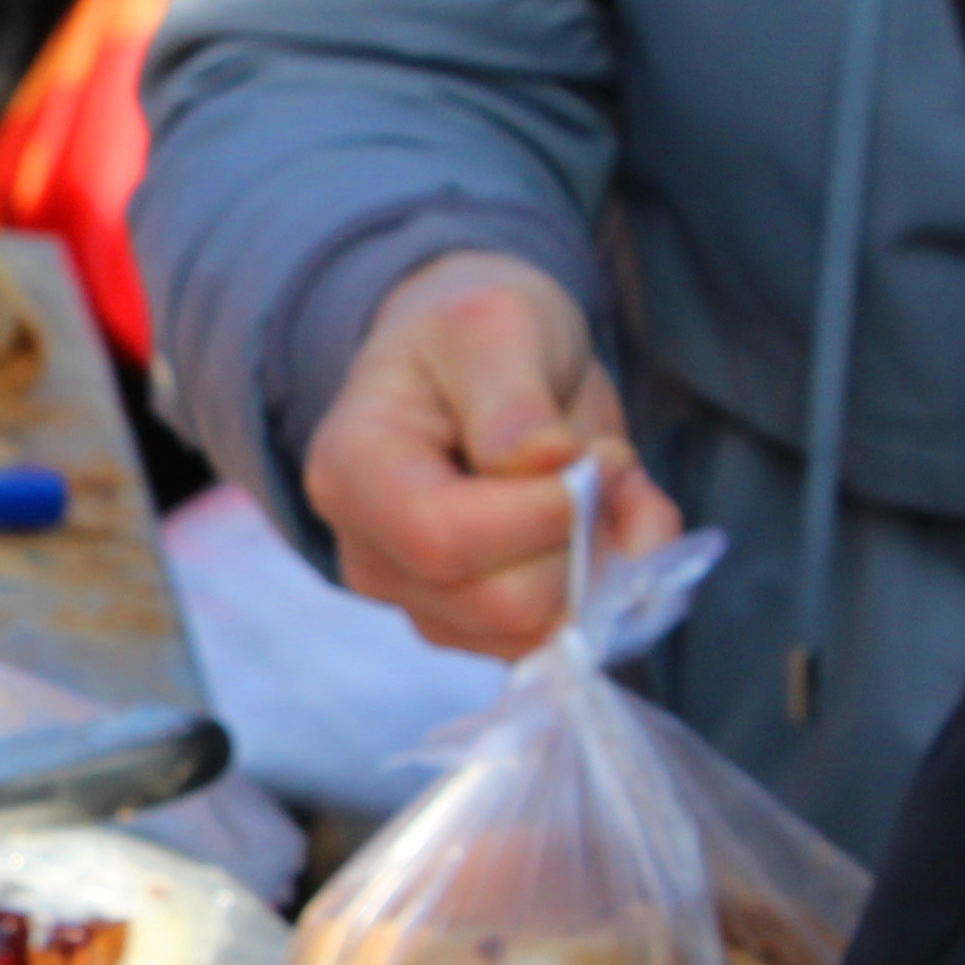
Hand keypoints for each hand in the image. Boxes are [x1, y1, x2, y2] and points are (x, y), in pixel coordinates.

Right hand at [302, 252, 690, 656]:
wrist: (473, 365)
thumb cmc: (474, 335)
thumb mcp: (496, 321)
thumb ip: (512, 394)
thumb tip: (544, 462)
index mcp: (354, 469)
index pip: (440, 536)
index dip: (540, 512)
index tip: (595, 454)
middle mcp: (372, 555)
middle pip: (500, 602)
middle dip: (581, 535)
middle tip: (608, 458)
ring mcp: (420, 604)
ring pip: (537, 633)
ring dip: (604, 560)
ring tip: (602, 479)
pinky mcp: (475, 631)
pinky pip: (561, 643)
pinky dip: (609, 586)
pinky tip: (600, 520)